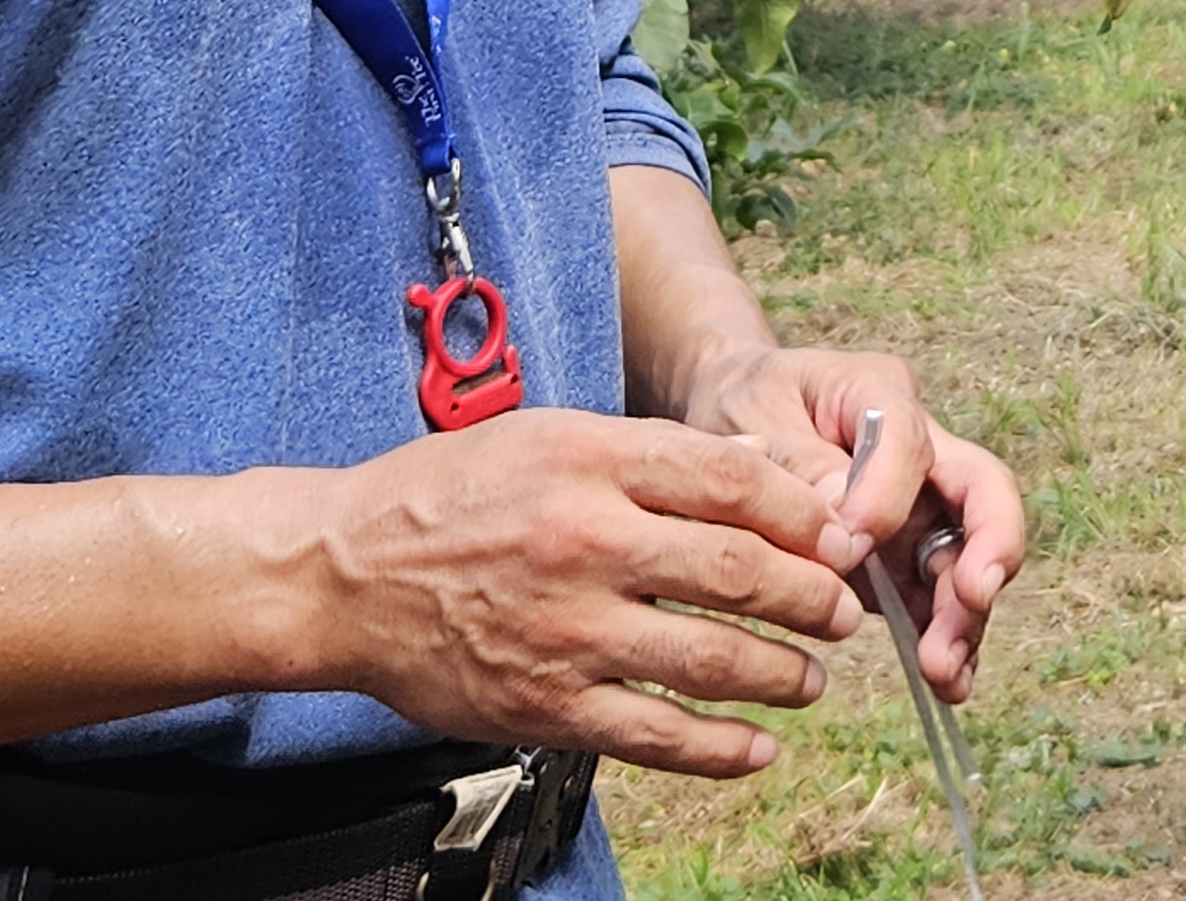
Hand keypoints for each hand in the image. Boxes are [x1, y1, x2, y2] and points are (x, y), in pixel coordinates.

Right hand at [303, 406, 866, 774]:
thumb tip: (762, 466)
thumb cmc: (451, 494)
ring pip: (707, 659)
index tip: (843, 534)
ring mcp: (564, 630)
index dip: (803, 513)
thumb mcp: (550, 435)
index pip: (729, 480)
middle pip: (734, 571)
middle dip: (810, 596)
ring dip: (779, 674)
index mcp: (590, 461)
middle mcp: (584, 542)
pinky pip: (651, 736)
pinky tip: (756, 748)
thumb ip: (654, 456)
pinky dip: (717, 750)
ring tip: (811, 678)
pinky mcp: (543, 705)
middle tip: (845, 611)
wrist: (340, 575)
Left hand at [677, 342, 1028, 700]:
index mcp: (880, 392)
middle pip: (981, 491)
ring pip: (968, 554)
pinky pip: (940, 596)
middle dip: (984, 550)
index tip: (850, 545)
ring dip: (965, 614)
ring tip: (945, 672)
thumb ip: (799, 463)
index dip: (890, 495)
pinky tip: (946, 685)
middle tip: (968, 603)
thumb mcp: (752, 416)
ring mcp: (920, 504)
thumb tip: (846, 521)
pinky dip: (947, 639)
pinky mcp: (907, 554)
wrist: (731, 418)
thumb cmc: (742, 403)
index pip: (910, 441)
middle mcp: (918, 448)